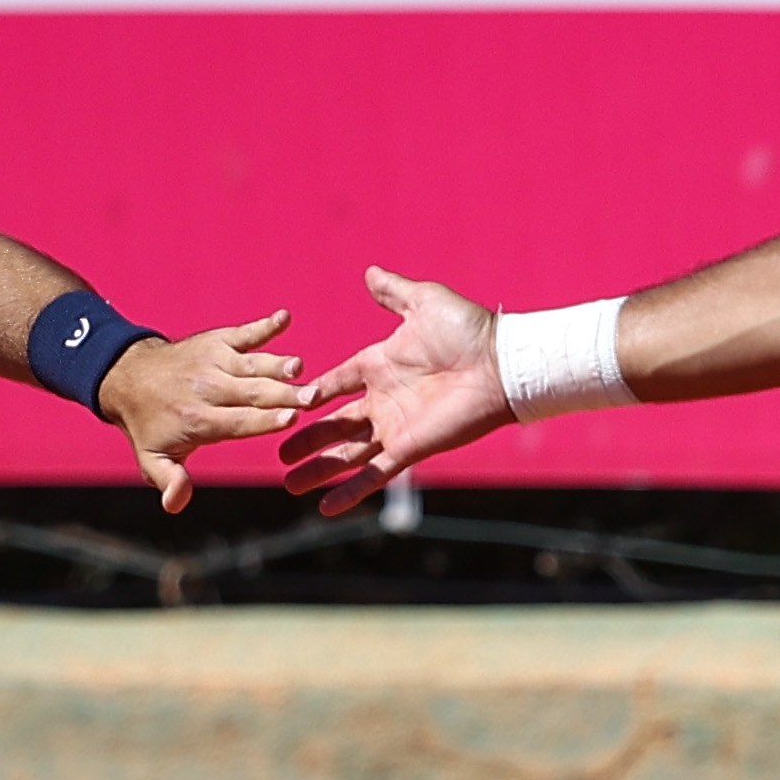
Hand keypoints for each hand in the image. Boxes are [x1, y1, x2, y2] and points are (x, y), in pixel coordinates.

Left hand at [97, 311, 308, 513]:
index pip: (238, 421)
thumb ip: (169, 481)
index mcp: (197, 420)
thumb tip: (177, 505)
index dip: (265, 421)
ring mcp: (214, 361)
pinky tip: (285, 317)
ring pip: (252, 364)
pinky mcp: (218, 341)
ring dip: (278, 364)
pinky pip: (244, 333)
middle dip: (284, 394)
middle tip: (315, 396)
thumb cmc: (149, 425)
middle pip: (252, 392)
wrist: (128, 377)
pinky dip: (264, 326)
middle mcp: (208, 388)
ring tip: (301, 366)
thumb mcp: (152, 459)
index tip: (291, 419)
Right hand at [280, 267, 508, 516]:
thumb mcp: (423, 302)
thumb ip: (394, 291)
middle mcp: (383, 400)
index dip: (311, 395)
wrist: (500, 364)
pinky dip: (350, 492)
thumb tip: (370, 272)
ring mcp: (395, 427)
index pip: (335, 383)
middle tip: (279, 452)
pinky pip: (373, 475)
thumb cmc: (468, 330)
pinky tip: (324, 508)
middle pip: (335, 425)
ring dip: (319, 470)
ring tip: (289, 485)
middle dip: (306, 440)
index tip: (284, 403)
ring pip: (347, 454)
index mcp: (379, 365)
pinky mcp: (409, 449)